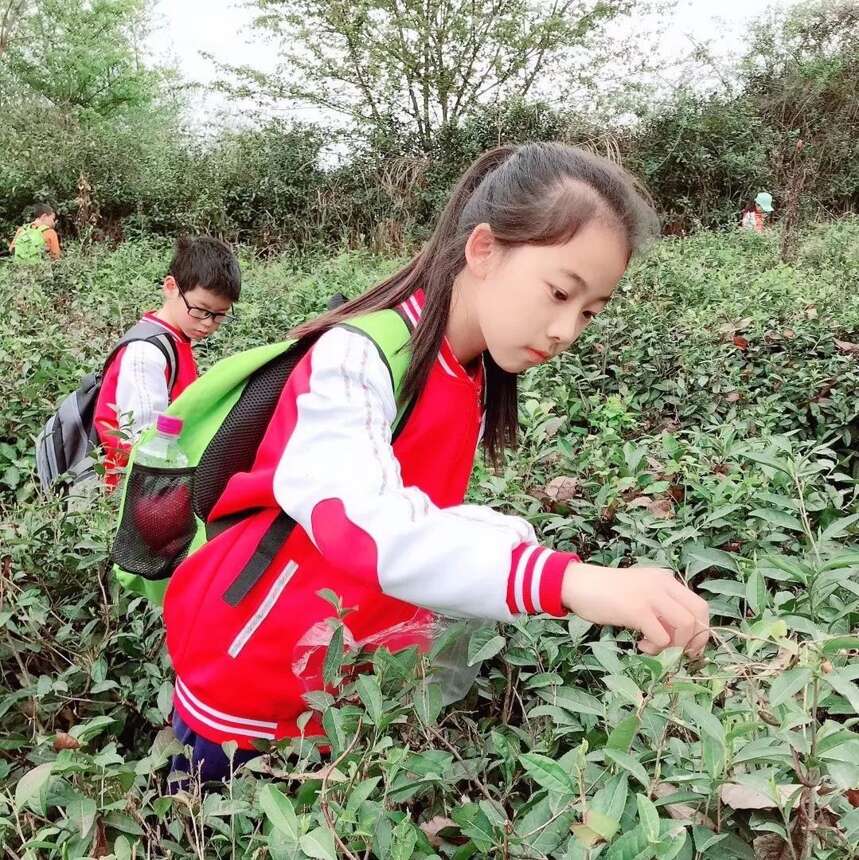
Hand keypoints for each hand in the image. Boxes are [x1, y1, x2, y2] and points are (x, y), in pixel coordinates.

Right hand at [561, 562, 709, 656]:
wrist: (577, 583)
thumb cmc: (604, 591)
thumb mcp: (639, 591)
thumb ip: (658, 605)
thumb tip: (677, 635)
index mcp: (665, 579)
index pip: (699, 605)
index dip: (700, 630)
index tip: (689, 646)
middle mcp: (663, 584)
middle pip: (698, 614)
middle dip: (695, 640)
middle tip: (681, 654)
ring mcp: (651, 596)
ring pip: (685, 626)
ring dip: (675, 645)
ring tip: (653, 648)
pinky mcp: (637, 610)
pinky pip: (662, 637)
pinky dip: (656, 648)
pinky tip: (640, 645)